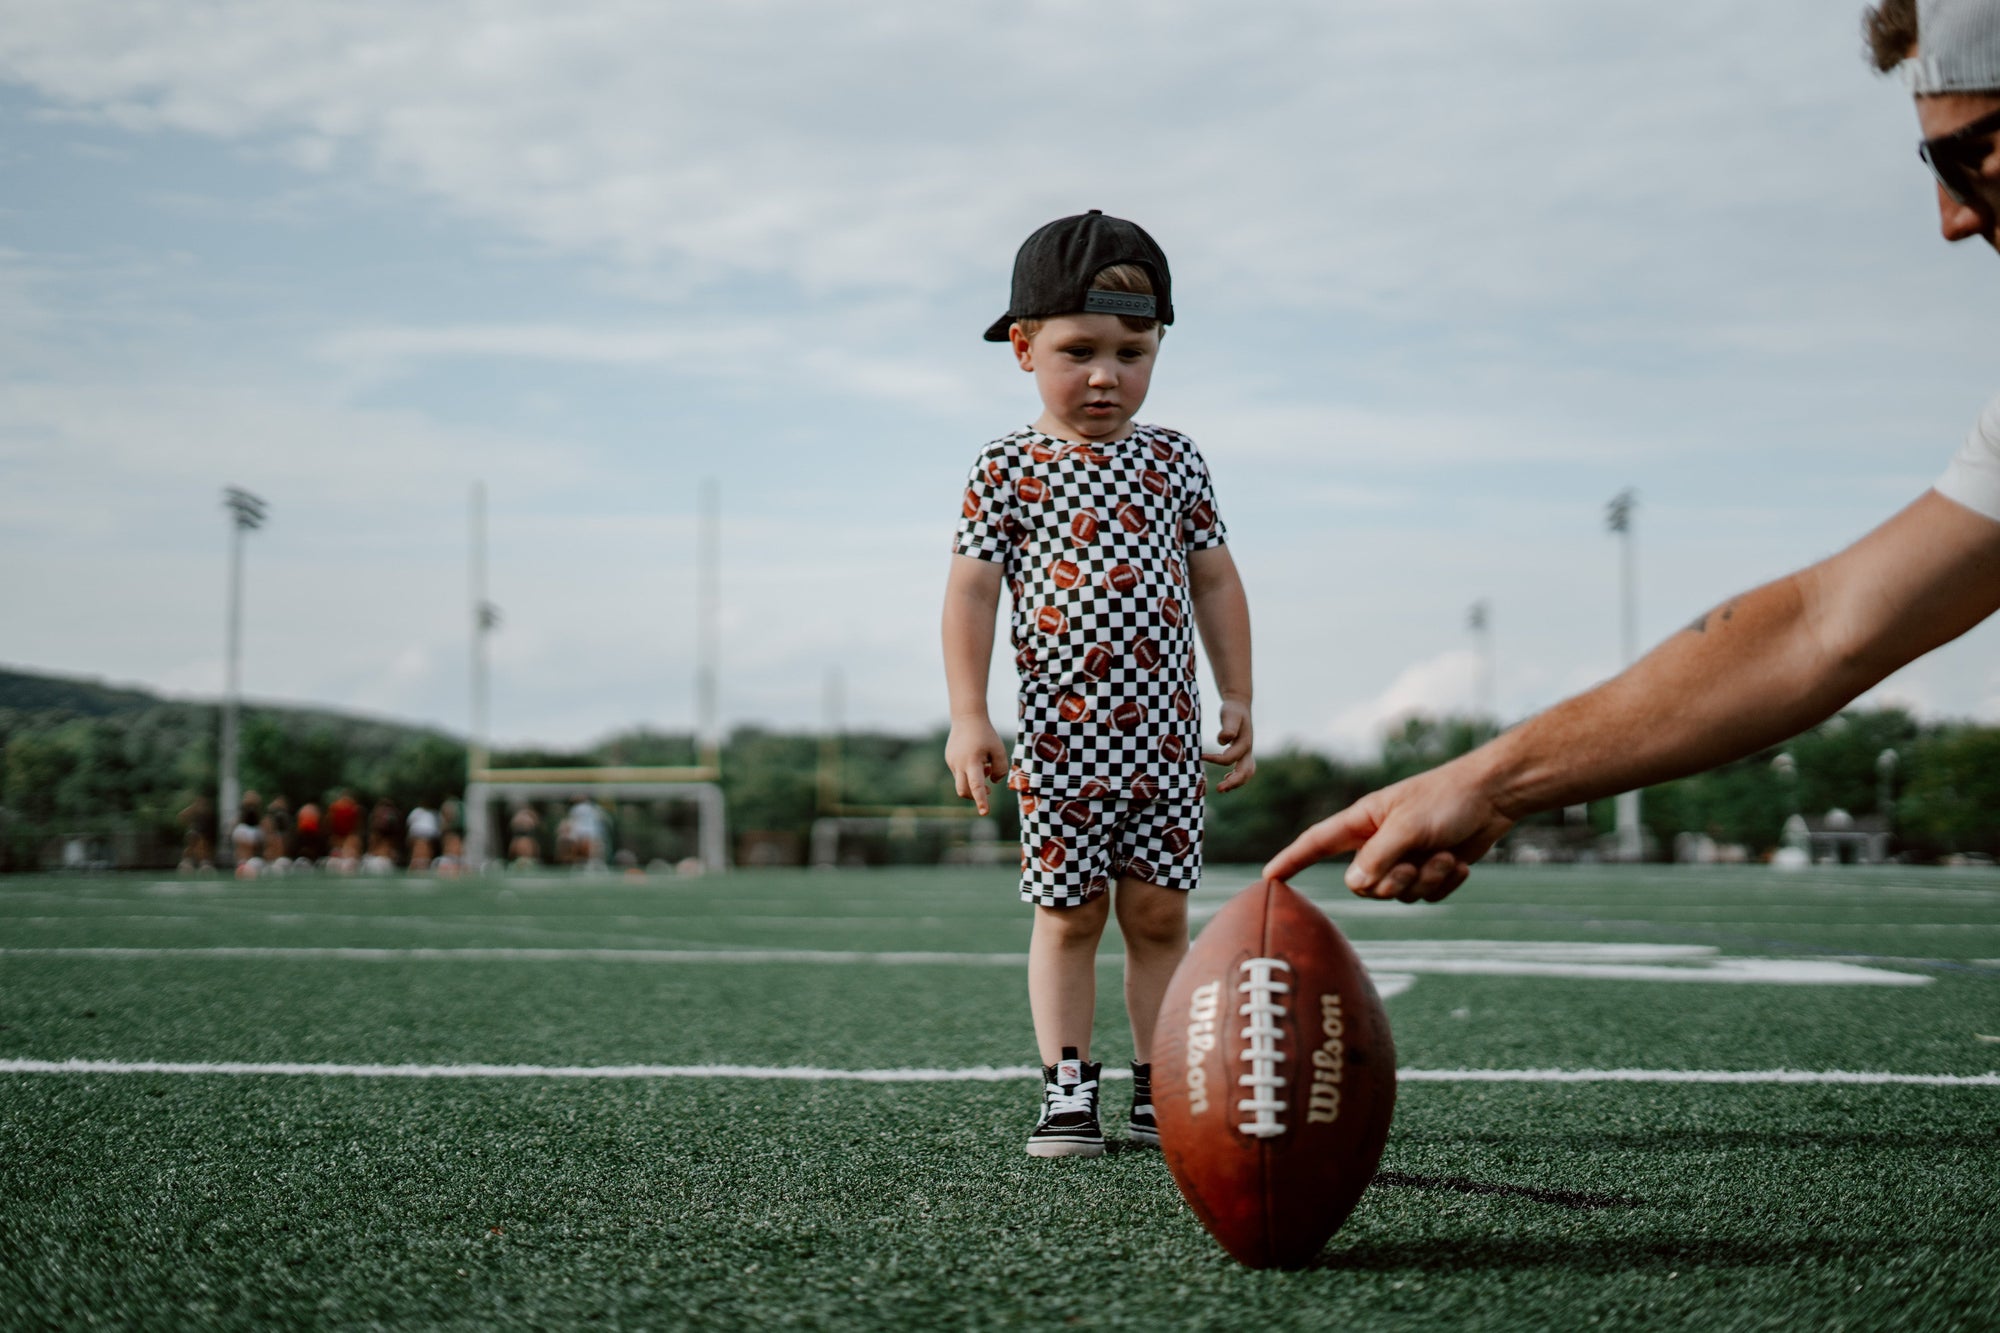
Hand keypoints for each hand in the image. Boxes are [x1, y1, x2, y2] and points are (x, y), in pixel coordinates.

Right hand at [944, 717, 1006, 815]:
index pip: (976, 786)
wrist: (967, 718)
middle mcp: (959, 764)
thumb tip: (992, 783)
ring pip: (961, 782)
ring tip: (986, 768)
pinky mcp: (949, 760)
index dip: (981, 800)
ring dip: (974, 782)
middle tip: (989, 791)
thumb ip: (1000, 769)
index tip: (984, 812)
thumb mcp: (999, 750)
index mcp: (972, 761)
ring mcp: (952, 762)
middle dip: (975, 796)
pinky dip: (969, 773)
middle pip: (963, 791)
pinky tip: (977, 760)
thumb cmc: (986, 734)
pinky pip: (959, 773)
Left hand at [1202, 698, 1255, 792]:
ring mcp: (1248, 753)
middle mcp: (1248, 750)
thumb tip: (1223, 740)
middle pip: (1245, 771)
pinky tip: (1226, 779)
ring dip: (1236, 783)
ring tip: (1222, 788)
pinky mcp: (1244, 754)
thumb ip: (1228, 727)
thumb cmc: (1233, 710)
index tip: (1201, 755)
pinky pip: (1244, 770)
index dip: (1215, 759)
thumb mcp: (1230, 715)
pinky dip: (1237, 777)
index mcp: (1244, 742)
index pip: (1230, 758)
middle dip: (1233, 782)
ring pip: (1247, 773)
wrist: (1240, 706)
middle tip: (1219, 789)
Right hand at [1262, 754, 1514, 902]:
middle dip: (1392, 881)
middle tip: (1416, 862)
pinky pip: (1425, 897)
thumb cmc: (1447, 799)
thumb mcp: (1409, 826)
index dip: (1291, 861)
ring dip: (1426, 880)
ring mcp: (1403, 858)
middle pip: (1363, 884)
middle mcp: (1378, 842)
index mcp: (1363, 821)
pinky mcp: (1429, 871)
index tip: (1268, 880)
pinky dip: (1444, 883)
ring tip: (1446, 856)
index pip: (1316, 843)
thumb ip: (1378, 856)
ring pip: (1397, 894)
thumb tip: (1355, 884)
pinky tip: (1460, 863)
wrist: (1494, 797)